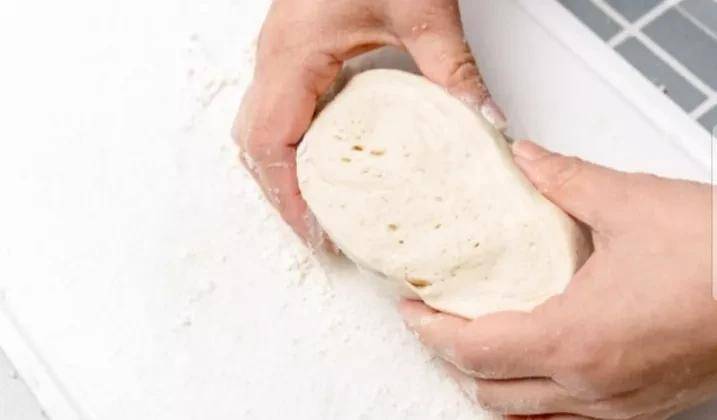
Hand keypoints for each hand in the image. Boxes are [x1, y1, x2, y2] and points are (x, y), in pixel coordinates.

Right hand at [233, 0, 505, 247]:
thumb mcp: (423, 10)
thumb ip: (454, 70)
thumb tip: (484, 124)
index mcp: (294, 53)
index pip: (271, 143)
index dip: (287, 196)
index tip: (314, 232)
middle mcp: (275, 56)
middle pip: (255, 143)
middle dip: (280, 192)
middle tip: (318, 229)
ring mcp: (279, 52)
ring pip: (260, 127)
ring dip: (283, 170)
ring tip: (317, 205)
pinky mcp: (294, 49)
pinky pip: (278, 109)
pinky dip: (293, 144)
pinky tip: (325, 158)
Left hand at [400, 141, 716, 418]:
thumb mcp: (632, 203)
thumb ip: (563, 179)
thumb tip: (524, 159)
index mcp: (575, 338)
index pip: (473, 351)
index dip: (431, 331)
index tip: (412, 310)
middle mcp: (593, 385)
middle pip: (489, 392)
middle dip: (451, 359)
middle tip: (436, 322)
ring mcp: (620, 405)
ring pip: (527, 412)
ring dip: (490, 381)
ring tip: (477, 340)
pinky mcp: (646, 408)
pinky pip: (570, 416)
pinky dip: (536, 393)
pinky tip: (538, 362)